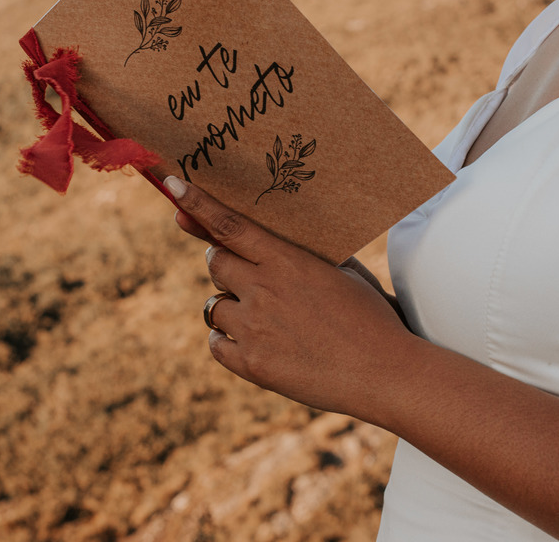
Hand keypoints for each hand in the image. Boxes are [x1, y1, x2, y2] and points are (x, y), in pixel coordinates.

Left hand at [167, 176, 409, 417]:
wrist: (386, 373)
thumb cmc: (371, 317)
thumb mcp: (344, 272)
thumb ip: (303, 255)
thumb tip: (277, 238)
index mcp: (286, 261)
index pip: (228, 225)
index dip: (197, 204)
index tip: (172, 185)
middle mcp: (263, 289)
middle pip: (214, 264)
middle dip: (225, 265)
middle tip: (250, 277)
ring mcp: (253, 328)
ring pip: (214, 305)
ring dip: (231, 307)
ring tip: (267, 319)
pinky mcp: (251, 364)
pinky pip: (216, 343)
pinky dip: (229, 341)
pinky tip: (259, 344)